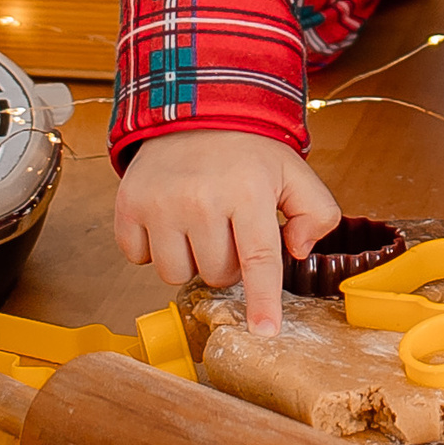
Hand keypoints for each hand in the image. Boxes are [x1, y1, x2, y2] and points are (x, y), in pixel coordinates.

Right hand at [113, 130, 341, 335]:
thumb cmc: (247, 152)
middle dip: (228, 263)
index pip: (258, 259)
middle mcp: (201, 199)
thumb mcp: (295, 173)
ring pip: (176, 275)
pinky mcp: (128, 205)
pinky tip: (169, 221)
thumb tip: (296, 252)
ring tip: (200, 226)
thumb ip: (316, 213)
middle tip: (230, 230)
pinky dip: (154, 249)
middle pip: (217, 275)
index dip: (262, 301)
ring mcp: (159, 203)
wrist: (193, 112)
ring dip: (191, 260)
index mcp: (248, 192)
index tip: (265, 332)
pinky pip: (138, 259)